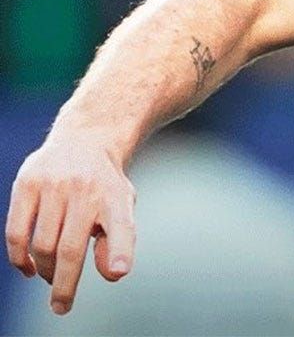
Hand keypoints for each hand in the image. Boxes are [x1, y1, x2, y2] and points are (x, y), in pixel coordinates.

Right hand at [5, 131, 136, 314]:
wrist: (85, 140)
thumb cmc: (105, 186)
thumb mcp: (122, 207)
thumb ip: (120, 240)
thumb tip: (113, 274)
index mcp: (116, 198)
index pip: (122, 226)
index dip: (119, 251)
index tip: (118, 272)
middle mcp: (86, 189)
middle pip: (70, 249)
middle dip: (64, 284)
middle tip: (60, 306)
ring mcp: (55, 184)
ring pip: (42, 244)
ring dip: (44, 270)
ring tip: (50, 277)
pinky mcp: (27, 183)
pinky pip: (15, 232)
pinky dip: (19, 257)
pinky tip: (27, 268)